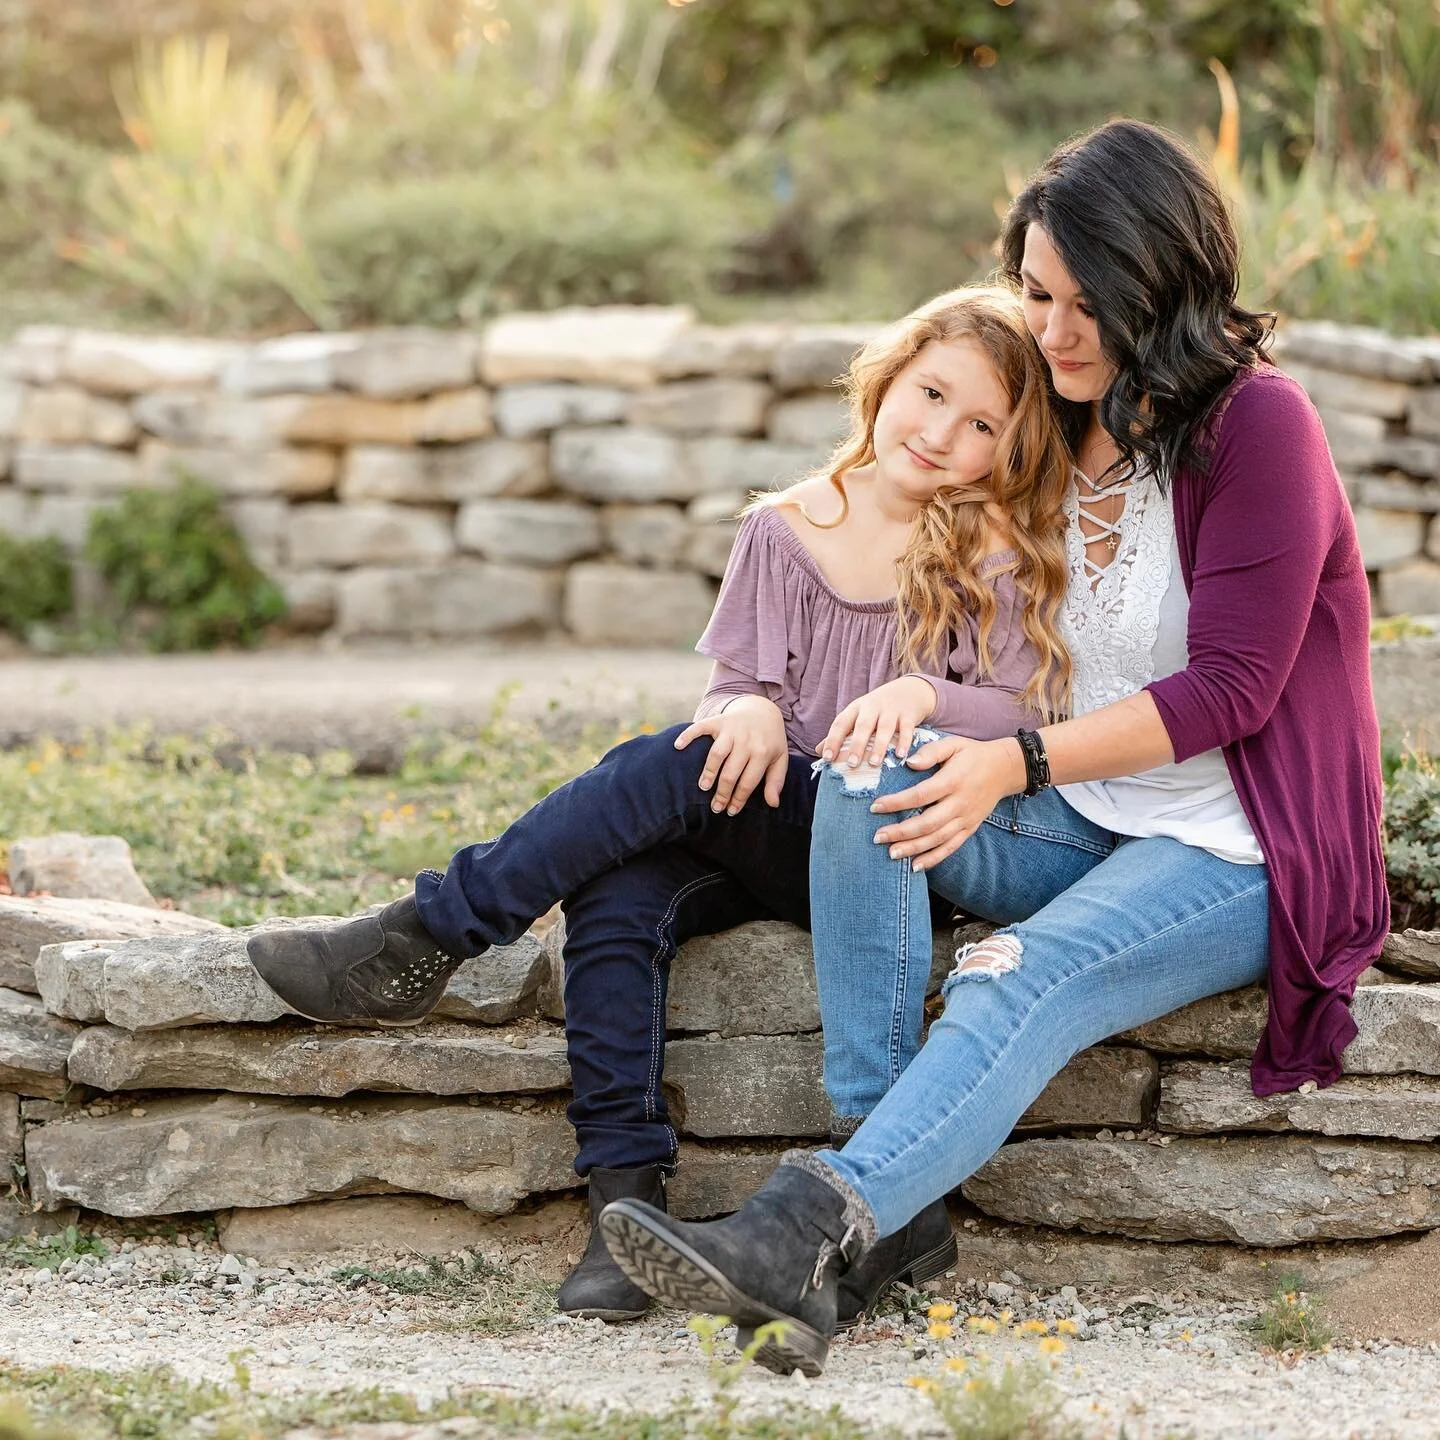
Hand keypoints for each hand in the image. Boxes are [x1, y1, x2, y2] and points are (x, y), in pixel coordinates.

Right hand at [674, 696, 788, 813]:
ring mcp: (731, 730)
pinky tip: (678, 746)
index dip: (738, 799)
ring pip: (717, 753)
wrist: (762, 709)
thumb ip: (776, 781)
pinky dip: (688, 735)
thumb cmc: (770, 740)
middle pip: (731, 772)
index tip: (730, 811)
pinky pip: (701, 727)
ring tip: (702, 786)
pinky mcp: (718, 720)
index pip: (748, 782)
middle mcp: (746, 741)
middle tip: (715, 807)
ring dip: (708, 771)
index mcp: (763, 752)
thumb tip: (773, 804)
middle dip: (722, 792)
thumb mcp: (780, 759)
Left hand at [817, 676, 936, 769]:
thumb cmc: (878, 710)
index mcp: (856, 708)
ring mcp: (891, 709)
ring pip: (884, 727)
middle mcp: (872, 706)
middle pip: (863, 725)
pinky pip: (906, 729)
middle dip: (857, 745)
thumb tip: (819, 751)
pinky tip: (900, 756)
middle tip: (852, 764)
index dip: (832, 739)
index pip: (841, 723)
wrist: (910, 691)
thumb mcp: (858, 715)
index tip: (827, 758)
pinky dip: (904, 742)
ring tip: (874, 763)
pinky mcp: (908, 714)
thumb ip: (841, 733)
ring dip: (879, 746)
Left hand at [869, 733, 1025, 870]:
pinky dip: (934, 858)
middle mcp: (960, 803)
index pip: (920, 795)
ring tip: (891, 854)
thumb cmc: (973, 754)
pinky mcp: (970, 828)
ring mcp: (966, 818)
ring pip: (937, 839)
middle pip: (927, 823)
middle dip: (900, 832)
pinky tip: (915, 866)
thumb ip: (931, 752)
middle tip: (877, 837)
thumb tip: (908, 762)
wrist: (1006, 769)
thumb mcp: (953, 744)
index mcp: (953, 781)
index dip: (897, 802)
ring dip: (913, 848)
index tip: (875, 807)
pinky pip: (951, 847)